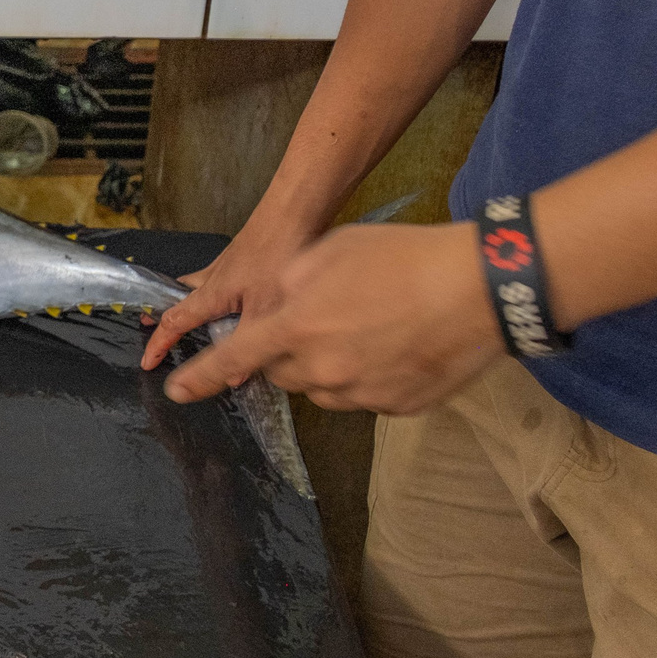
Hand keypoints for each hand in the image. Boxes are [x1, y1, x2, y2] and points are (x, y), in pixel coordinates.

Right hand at [139, 214, 316, 370]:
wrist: (293, 212)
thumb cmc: (277, 254)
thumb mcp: (265, 308)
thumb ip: (247, 341)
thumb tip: (234, 376)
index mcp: (211, 294)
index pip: (173, 322)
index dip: (158, 344)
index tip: (147, 362)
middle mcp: (213, 278)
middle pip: (179, 298)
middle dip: (166, 316)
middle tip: (154, 328)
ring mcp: (229, 264)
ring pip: (200, 288)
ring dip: (192, 303)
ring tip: (197, 319)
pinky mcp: (246, 256)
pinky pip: (223, 280)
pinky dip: (220, 293)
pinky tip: (241, 300)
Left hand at [162, 222, 503, 414]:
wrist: (480, 288)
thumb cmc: (404, 257)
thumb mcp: (331, 250)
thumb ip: (288, 280)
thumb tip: (273, 304)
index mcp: (297, 327)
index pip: (234, 359)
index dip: (200, 377)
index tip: (175, 391)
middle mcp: (322, 370)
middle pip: (282, 373)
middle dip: (286, 351)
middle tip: (322, 318)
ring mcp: (362, 394)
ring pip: (322, 388)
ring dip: (326, 365)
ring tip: (366, 327)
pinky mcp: (396, 407)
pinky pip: (363, 397)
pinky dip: (366, 377)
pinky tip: (394, 345)